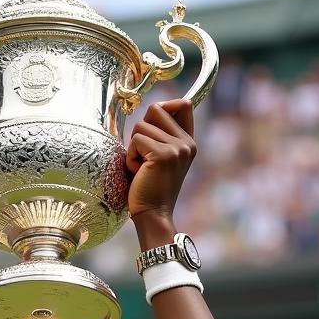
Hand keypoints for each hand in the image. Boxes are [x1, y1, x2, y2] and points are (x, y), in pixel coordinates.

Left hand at [126, 99, 195, 228]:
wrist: (153, 215)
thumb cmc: (150, 188)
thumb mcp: (161, 158)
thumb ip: (161, 136)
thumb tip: (152, 109)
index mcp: (189, 142)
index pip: (183, 104)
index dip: (164, 105)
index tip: (152, 123)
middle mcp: (187, 143)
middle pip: (156, 109)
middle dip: (141, 127)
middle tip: (142, 152)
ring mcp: (177, 148)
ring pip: (141, 125)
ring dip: (133, 146)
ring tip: (141, 167)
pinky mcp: (162, 155)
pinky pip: (135, 140)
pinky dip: (130, 157)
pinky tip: (137, 172)